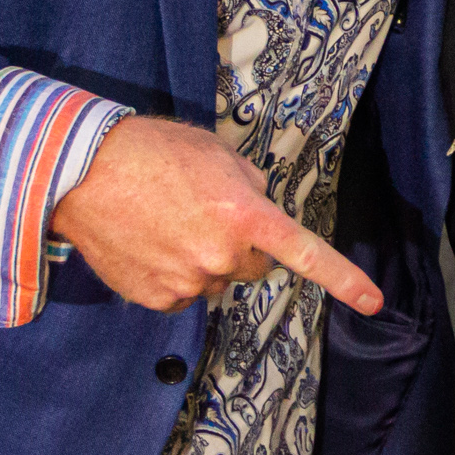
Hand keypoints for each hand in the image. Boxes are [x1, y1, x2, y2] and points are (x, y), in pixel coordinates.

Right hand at [48, 116, 383, 317]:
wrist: (80, 173)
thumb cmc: (149, 151)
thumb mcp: (214, 152)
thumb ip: (248, 182)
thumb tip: (258, 203)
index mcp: (243, 215)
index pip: (304, 253)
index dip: (343, 279)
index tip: (373, 303)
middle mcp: (221, 256)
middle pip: (253, 266)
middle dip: (241, 247)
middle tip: (204, 215)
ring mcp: (188, 282)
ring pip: (215, 281)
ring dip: (203, 260)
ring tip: (165, 223)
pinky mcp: (157, 299)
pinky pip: (181, 293)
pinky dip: (172, 274)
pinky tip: (148, 243)